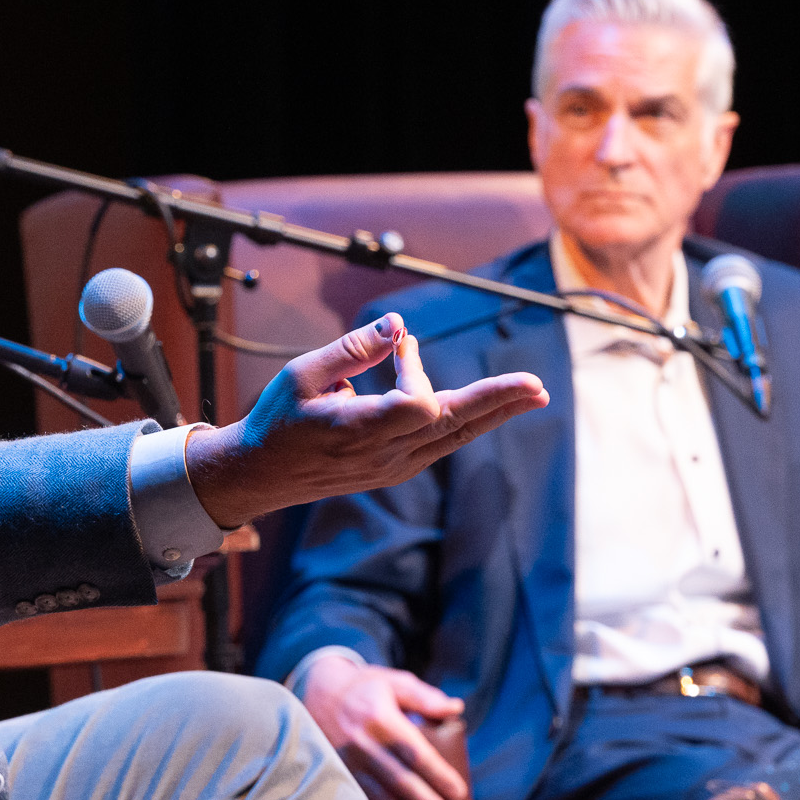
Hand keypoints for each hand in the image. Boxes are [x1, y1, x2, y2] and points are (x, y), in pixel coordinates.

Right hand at [184, 312, 547, 527]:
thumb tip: (399, 324)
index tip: (398, 346)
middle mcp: (383, 455)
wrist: (262, 475)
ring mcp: (393, 467)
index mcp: (356, 430)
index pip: (416, 403)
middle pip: (452, 425)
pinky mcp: (396, 469)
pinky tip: (491, 405)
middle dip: (495, 402)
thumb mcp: (302, 374)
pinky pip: (442, 444)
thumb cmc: (278, 419)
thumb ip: (353, 348)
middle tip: (537, 386)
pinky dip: (466, 420)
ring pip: (455, 437)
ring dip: (493, 412)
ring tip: (533, 393)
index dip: (415, 370)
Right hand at [300, 653, 467, 799]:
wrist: (317, 692)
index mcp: (380, 717)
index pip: (414, 751)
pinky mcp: (333, 772)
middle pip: (397, 778)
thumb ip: (425, 697)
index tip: (458, 791)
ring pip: (376, 795)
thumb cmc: (365, 688)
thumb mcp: (394, 682)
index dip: (437, 773)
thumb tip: (456, 708)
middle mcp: (361, 741)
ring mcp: (344, 760)